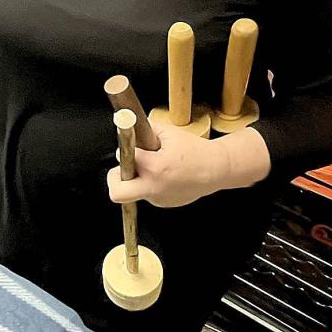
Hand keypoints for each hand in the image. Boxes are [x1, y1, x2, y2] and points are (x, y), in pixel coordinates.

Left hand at [106, 120, 229, 207]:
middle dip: (114, 179)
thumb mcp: (170, 132)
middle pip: (117, 192)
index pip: (124, 157)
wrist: (217, 169)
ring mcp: (159, 198)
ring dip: (137, 180)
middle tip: (121, 169)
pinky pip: (148, 194)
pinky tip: (164, 175)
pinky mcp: (164, 204)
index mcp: (155, 167)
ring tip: (153, 168)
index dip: (126, 149)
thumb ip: (147, 130)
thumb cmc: (196, 151)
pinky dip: (150, 184)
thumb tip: (130, 127)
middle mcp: (154, 186)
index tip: (129, 144)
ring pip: (134, 191)